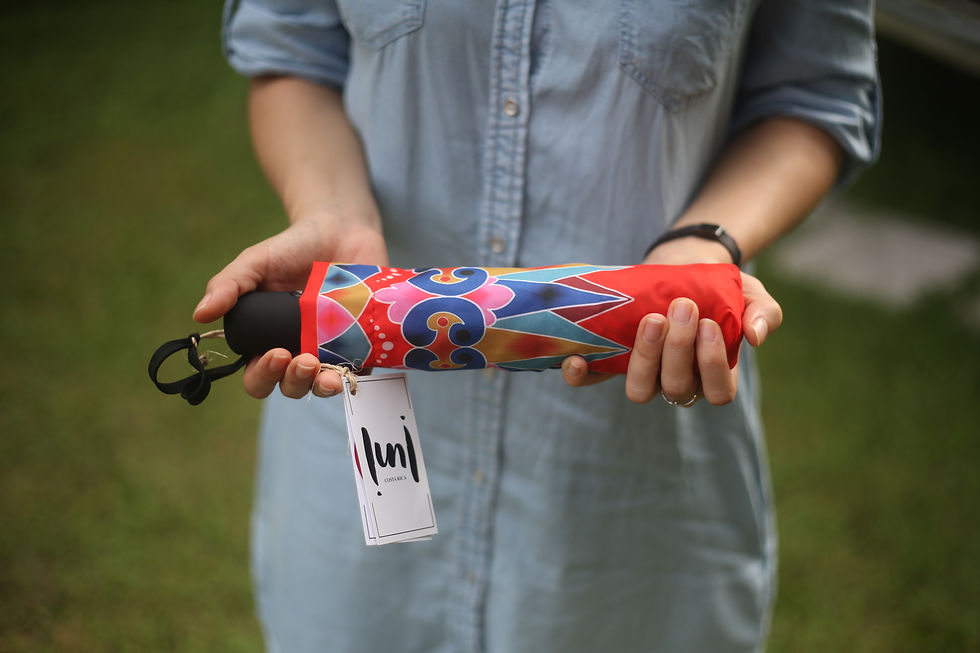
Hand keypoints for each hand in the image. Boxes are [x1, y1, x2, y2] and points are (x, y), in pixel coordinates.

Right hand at [192, 213, 387, 398]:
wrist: (340, 230)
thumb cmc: (292, 249)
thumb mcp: (256, 262)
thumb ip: (230, 285)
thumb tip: (200, 315)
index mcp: (267, 340)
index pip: (258, 376)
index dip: (263, 375)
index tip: (275, 353)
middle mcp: (297, 351)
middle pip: (291, 387)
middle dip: (294, 381)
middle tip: (303, 360)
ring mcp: (330, 351)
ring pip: (322, 386)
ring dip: (321, 386)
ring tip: (324, 369)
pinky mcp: (360, 346)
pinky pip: (356, 372)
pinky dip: (353, 376)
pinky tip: (350, 368)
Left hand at [561, 240, 781, 405]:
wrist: (681, 265)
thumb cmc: (718, 288)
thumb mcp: (749, 293)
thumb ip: (763, 312)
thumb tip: (755, 336)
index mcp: (713, 375)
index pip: (718, 391)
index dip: (712, 365)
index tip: (709, 324)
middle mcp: (677, 381)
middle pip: (677, 388)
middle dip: (678, 349)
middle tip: (682, 307)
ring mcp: (643, 373)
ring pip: (640, 389)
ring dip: (645, 357)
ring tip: (651, 318)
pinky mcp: (611, 359)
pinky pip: (594, 379)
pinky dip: (582, 375)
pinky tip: (576, 357)